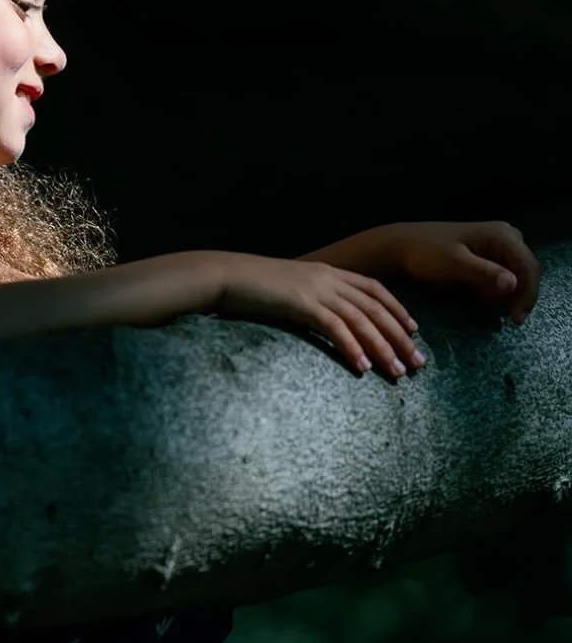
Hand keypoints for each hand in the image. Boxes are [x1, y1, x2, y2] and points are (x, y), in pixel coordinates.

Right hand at [211, 252, 423, 381]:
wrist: (224, 275)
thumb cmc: (253, 286)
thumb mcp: (290, 288)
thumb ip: (310, 299)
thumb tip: (324, 318)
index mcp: (327, 271)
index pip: (373, 288)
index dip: (397, 308)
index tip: (415, 329)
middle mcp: (327, 277)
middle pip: (375, 308)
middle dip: (400, 336)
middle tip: (418, 362)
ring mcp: (314, 289)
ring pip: (360, 320)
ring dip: (383, 347)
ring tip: (398, 372)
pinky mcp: (300, 303)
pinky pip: (334, 327)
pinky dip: (351, 347)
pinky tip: (362, 366)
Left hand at [379, 220, 540, 325]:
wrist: (401, 248)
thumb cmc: (425, 252)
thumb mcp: (454, 263)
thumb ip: (484, 273)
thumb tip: (514, 283)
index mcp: (502, 235)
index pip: (529, 267)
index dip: (527, 295)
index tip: (516, 319)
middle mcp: (506, 239)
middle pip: (525, 276)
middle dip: (507, 295)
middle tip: (480, 302)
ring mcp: (497, 250)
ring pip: (512, 283)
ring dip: (495, 296)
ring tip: (470, 293)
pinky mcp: (487, 261)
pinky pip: (499, 284)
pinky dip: (487, 293)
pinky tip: (469, 292)